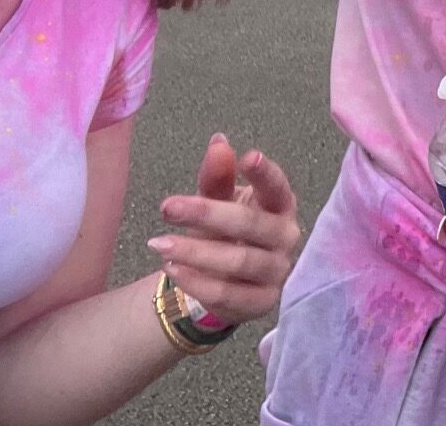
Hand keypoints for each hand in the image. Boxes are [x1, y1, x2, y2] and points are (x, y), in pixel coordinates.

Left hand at [147, 134, 301, 326]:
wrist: (227, 284)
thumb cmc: (227, 233)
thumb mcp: (219, 202)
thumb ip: (219, 177)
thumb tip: (219, 142)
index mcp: (280, 206)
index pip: (278, 187)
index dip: (265, 173)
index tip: (246, 156)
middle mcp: (286, 237)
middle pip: (252, 225)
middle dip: (208, 214)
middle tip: (167, 207)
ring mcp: (277, 272)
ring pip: (239, 261)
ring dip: (196, 252)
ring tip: (159, 244)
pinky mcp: (261, 302)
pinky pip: (228, 294)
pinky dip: (198, 282)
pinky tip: (173, 270)